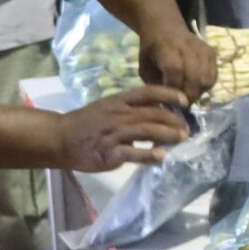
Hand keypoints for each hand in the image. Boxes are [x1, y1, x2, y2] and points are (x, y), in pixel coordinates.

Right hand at [57, 85, 191, 170]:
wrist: (60, 138)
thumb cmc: (88, 123)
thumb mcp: (110, 108)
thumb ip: (132, 110)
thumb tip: (160, 116)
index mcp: (119, 100)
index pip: (148, 92)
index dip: (169, 94)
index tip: (185, 101)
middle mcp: (118, 113)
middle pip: (152, 113)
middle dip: (174, 121)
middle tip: (187, 130)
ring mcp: (113, 132)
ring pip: (146, 130)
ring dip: (167, 135)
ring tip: (182, 139)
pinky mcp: (108, 152)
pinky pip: (132, 153)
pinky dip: (148, 155)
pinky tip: (162, 157)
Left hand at [139, 26, 217, 101]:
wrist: (165, 28)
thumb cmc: (152, 50)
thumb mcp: (144, 67)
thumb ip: (155, 85)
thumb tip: (167, 104)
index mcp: (166, 48)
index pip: (175, 70)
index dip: (174, 88)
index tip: (169, 99)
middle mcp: (187, 46)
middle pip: (194, 77)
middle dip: (187, 95)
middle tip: (181, 103)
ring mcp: (202, 49)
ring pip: (206, 79)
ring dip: (197, 92)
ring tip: (188, 96)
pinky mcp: (211, 52)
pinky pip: (213, 76)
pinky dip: (206, 86)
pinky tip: (195, 87)